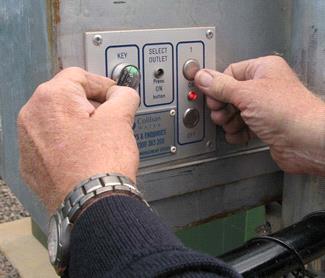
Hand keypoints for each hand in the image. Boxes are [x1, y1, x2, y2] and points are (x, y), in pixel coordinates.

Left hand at [17, 67, 139, 212]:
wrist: (91, 204)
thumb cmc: (101, 162)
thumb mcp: (119, 119)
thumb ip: (123, 96)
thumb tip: (123, 94)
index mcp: (51, 98)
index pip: (79, 76)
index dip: (103, 83)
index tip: (116, 95)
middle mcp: (31, 117)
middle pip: (66, 98)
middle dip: (91, 104)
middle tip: (112, 118)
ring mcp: (28, 143)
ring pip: (57, 121)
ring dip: (79, 124)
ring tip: (100, 139)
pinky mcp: (31, 165)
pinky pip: (51, 143)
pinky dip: (68, 143)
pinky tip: (85, 155)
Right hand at [195, 56, 324, 175]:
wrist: (306, 142)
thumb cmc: (288, 113)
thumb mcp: (246, 94)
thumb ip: (220, 86)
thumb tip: (202, 76)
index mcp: (262, 69)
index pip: (229, 72)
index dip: (217, 86)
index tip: (212, 98)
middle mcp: (263, 87)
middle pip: (229, 94)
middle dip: (222, 107)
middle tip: (221, 114)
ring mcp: (264, 107)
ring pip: (234, 112)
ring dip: (229, 121)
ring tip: (233, 125)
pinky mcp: (263, 125)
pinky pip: (241, 126)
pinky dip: (237, 132)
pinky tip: (239, 134)